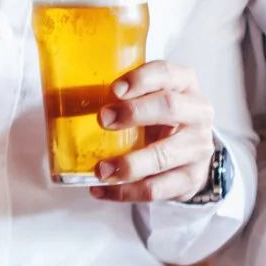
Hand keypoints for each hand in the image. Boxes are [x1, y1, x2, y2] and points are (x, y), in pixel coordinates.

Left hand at [89, 60, 215, 202]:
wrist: (191, 154)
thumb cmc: (161, 118)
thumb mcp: (151, 98)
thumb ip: (124, 94)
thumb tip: (68, 96)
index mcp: (185, 85)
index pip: (168, 73)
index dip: (142, 79)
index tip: (114, 89)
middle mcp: (197, 113)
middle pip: (169, 107)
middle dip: (134, 113)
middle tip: (103, 120)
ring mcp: (197, 148)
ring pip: (163, 155)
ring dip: (128, 164)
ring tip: (101, 170)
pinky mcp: (190, 179)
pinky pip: (156, 189)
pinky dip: (125, 192)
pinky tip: (102, 190)